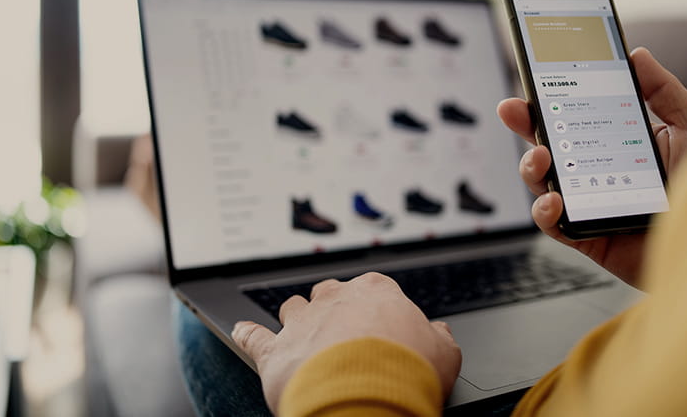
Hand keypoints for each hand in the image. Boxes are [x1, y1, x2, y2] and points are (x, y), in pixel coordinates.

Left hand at [232, 272, 461, 412]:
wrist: (366, 399)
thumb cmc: (408, 372)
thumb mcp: (445, 354)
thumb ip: (440, 337)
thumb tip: (439, 332)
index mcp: (376, 291)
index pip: (373, 288)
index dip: (376, 309)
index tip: (381, 326)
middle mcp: (335, 298)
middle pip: (329, 293)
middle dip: (334, 309)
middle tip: (344, 335)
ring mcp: (302, 322)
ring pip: (292, 307)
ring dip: (296, 319)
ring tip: (301, 335)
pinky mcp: (274, 351)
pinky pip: (252, 337)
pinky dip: (246, 335)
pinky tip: (241, 332)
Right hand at [497, 47, 686, 286]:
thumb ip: (665, 92)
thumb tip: (637, 54)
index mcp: (621, 141)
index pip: (577, 115)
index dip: (550, 98)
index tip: (534, 78)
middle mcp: (601, 171)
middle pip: (552, 144)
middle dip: (526, 125)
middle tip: (513, 109)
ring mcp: (593, 203)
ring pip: (545, 183)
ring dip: (531, 166)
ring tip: (542, 158)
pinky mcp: (592, 237)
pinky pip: (556, 226)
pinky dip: (545, 212)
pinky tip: (555, 200)